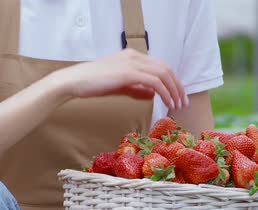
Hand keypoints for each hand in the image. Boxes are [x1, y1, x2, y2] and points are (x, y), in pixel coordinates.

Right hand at [50, 49, 186, 109]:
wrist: (75, 81)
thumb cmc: (93, 84)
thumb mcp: (120, 86)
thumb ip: (137, 88)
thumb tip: (153, 94)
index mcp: (132, 56)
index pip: (160, 66)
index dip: (172, 81)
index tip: (178, 95)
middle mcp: (134, 56)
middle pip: (166, 69)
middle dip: (178, 86)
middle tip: (183, 102)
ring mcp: (132, 63)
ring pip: (163, 74)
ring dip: (174, 91)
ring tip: (177, 106)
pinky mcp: (128, 72)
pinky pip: (154, 82)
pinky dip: (165, 93)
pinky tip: (167, 103)